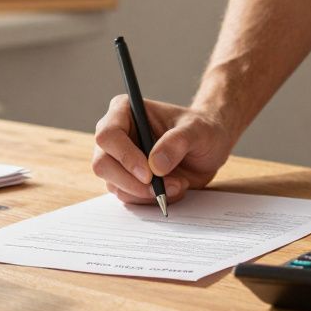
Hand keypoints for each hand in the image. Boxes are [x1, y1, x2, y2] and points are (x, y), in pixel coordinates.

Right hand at [92, 96, 234, 204]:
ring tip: (177, 183)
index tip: (149, 173)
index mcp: (125, 110)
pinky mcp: (126, 179)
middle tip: (160, 189)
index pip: (108, 135)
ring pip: (114, 185)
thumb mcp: (197, 130)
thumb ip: (177, 142)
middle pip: (102, 164)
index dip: (125, 156)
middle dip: (131, 182)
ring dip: (146, 192)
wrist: (208, 148)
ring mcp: (118, 159)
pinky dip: (150, 199)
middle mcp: (116, 135)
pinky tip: (172, 188)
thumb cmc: (202, 130)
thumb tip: (155, 165)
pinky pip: (128, 197)